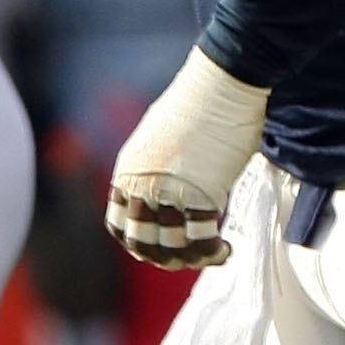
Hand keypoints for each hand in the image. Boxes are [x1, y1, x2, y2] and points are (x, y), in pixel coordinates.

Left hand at [108, 48, 269, 268]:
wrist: (222, 84)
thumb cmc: (199, 102)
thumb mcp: (158, 137)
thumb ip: (155, 167)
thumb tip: (169, 181)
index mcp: (127, 173)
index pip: (119, 226)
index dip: (139, 242)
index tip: (161, 245)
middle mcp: (141, 187)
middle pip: (143, 243)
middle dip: (165, 258)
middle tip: (188, 258)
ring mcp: (169, 194)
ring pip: (172, 247)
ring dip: (192, 260)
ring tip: (212, 255)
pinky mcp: (201, 196)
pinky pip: (201, 239)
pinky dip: (212, 252)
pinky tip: (225, 248)